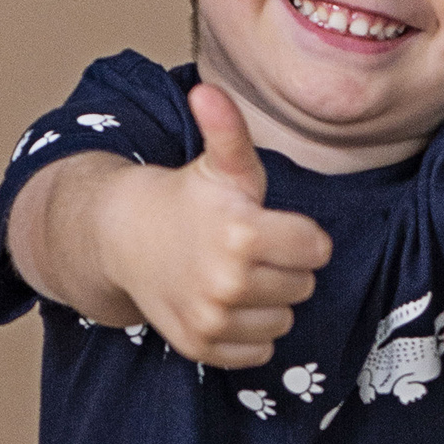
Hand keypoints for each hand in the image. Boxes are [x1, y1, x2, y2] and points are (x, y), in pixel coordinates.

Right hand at [95, 83, 331, 367]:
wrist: (126, 238)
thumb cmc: (188, 198)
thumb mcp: (219, 164)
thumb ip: (228, 130)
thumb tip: (208, 91)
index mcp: (242, 234)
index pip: (317, 250)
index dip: (299, 235)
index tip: (271, 225)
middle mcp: (228, 283)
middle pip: (302, 286)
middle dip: (284, 266)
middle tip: (250, 250)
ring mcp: (213, 319)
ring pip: (283, 321)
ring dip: (268, 302)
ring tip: (237, 276)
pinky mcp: (202, 347)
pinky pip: (257, 352)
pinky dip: (249, 334)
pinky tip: (227, 305)